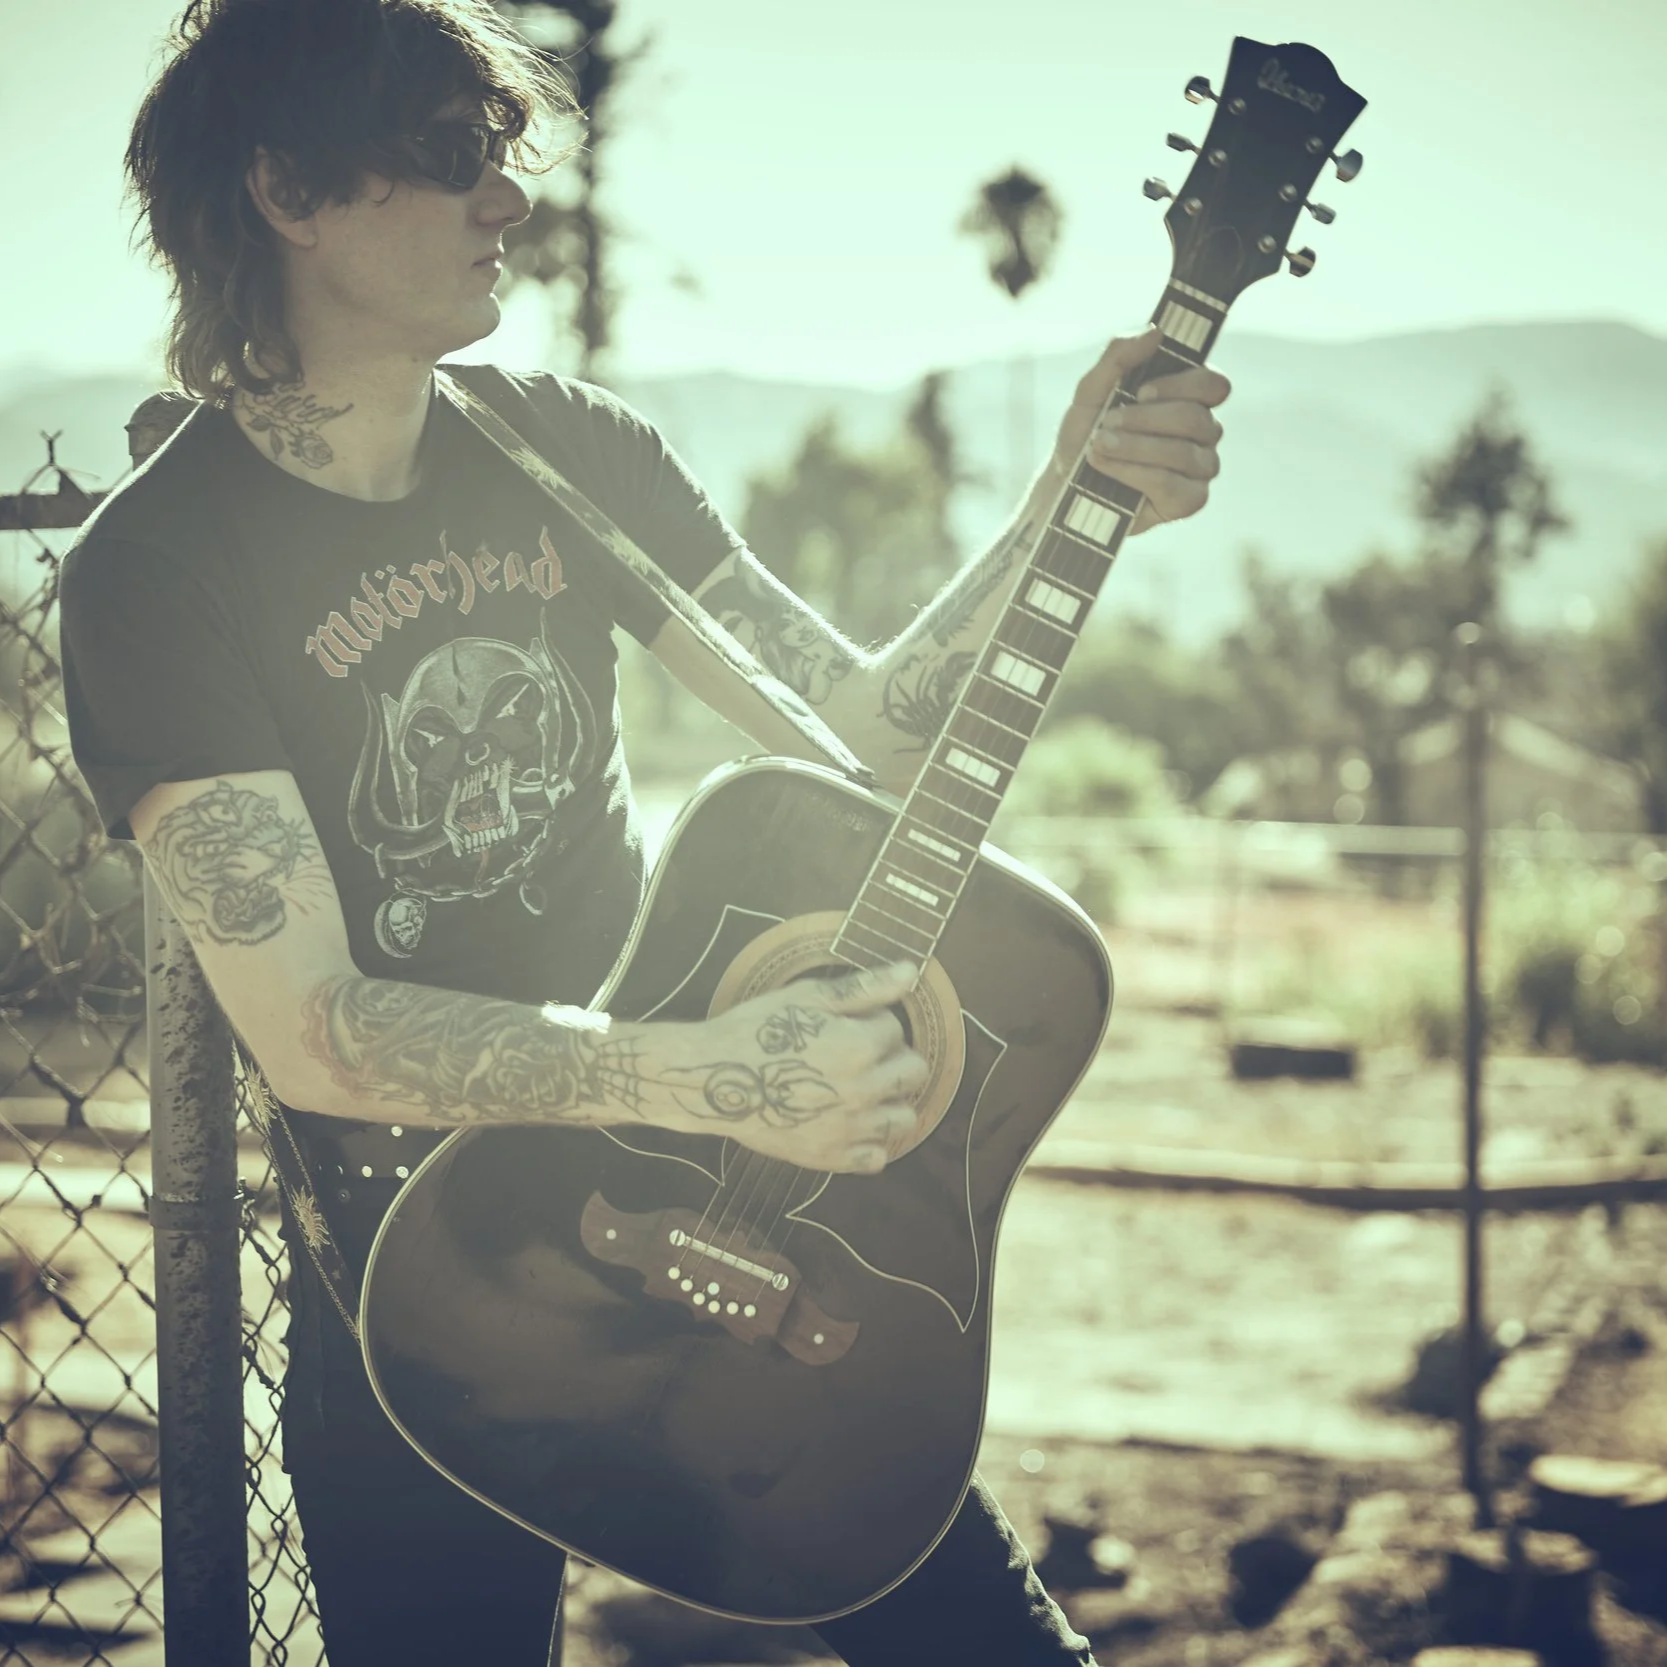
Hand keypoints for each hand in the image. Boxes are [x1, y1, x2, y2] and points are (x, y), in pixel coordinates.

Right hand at [671, 960, 928, 1173]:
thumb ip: (865, 987)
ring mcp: (851, 1129)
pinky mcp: (833, 1158)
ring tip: (860, 1090)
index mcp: (861, 1046)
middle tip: (857, 1054)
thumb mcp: (808, 997)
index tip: (843, 1024)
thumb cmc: (756, 1029)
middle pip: (913, 1073)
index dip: (871, 1021)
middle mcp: (865, 1091)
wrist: (713, 1080)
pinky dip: (871, 1142)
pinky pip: (877, 1157)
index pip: (895, 1028)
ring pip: (904, 1118)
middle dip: (892, 1058)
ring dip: (890, 1100)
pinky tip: (848, 1122)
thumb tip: (911, 971)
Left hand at [1042, 325, 1231, 535]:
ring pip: (1183, 453)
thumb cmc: (1085, 432)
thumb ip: (1120, 356)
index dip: (1181, 386)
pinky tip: (1107, 468)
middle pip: (1196, 419)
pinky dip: (1134, 474)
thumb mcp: (1092, 390)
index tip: (1141, 391)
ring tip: (1099, 446)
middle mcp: (1203, 431)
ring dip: (1135, 447)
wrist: (1065, 482)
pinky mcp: (1188, 500)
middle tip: (1108, 423)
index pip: (1213, 385)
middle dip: (1145, 420)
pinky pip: (1172, 485)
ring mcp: (1200, 468)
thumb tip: (1156, 332)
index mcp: (1189, 398)